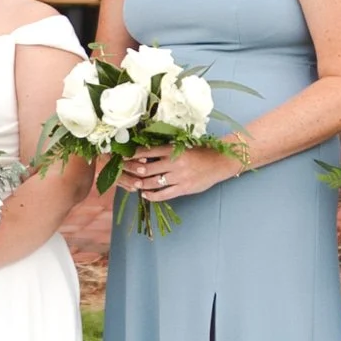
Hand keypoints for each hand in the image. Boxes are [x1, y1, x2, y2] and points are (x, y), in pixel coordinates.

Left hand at [122, 140, 236, 201]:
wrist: (218, 162)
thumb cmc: (200, 152)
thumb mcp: (183, 145)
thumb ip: (167, 149)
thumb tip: (146, 151)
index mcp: (173, 149)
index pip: (147, 151)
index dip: (133, 154)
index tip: (122, 156)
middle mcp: (174, 162)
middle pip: (146, 168)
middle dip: (132, 170)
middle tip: (123, 171)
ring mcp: (178, 177)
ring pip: (153, 182)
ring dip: (140, 183)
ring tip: (133, 183)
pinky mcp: (183, 189)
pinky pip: (164, 194)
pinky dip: (152, 195)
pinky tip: (145, 195)